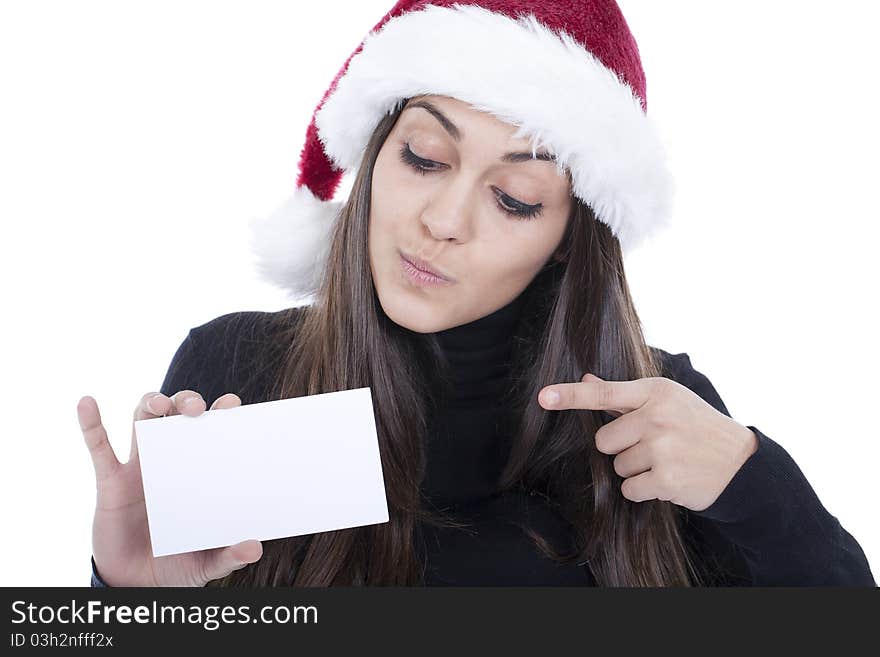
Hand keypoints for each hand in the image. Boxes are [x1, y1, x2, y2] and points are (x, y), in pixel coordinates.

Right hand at [78, 389, 262, 585]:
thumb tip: (255, 548)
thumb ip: (229, 555)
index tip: (232, 404)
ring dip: (149, 402)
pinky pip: (99, 448)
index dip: (220, 412)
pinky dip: (91, 424)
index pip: (212, 430)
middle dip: (185, 400)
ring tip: (159, 404)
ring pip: (141, 420)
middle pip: (176, 413)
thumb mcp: (206, 563)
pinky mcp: (111, 483)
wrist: (135, 585)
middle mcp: (170, 460)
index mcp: (198, 471)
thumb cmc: (176, 564)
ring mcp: (139, 468)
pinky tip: (86, 403)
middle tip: (196, 408)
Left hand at [538, 373, 757, 512]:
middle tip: (653, 446)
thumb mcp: (667, 401)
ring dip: (636, 470)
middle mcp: (657, 417)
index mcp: (656, 392)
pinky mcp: (666, 480)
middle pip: (604, 441)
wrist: (740, 463)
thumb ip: (624, 395)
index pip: (604, 393)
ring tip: (666, 462)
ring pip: (617, 467)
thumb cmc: (696, 426)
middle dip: (621, 448)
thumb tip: (586, 378)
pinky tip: (667, 480)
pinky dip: (642, 490)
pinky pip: (629, 489)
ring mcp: (662, 448)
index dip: (570, 395)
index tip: (543, 396)